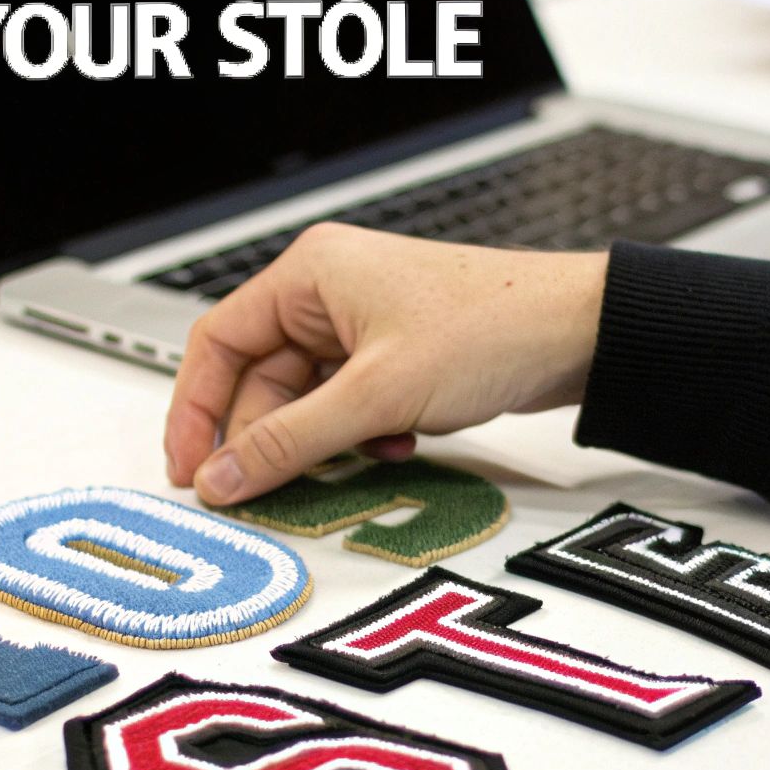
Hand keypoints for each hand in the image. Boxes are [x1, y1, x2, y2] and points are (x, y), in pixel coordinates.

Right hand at [164, 224, 607, 504]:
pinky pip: (349, 406)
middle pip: (262, 380)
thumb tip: (222, 478)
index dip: (196, 412)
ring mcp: (366, 325)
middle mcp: (330, 292)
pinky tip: (397, 445)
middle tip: (260, 495)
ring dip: (324, 442)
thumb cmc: (492, 327)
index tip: (189, 471)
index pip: (218, 344)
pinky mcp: (398, 355)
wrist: (581, 332)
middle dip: (268, 440)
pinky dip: (362, 436)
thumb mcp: (377, 395)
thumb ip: (292, 442)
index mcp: (310, 274)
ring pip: (308, 400)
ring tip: (355, 461)